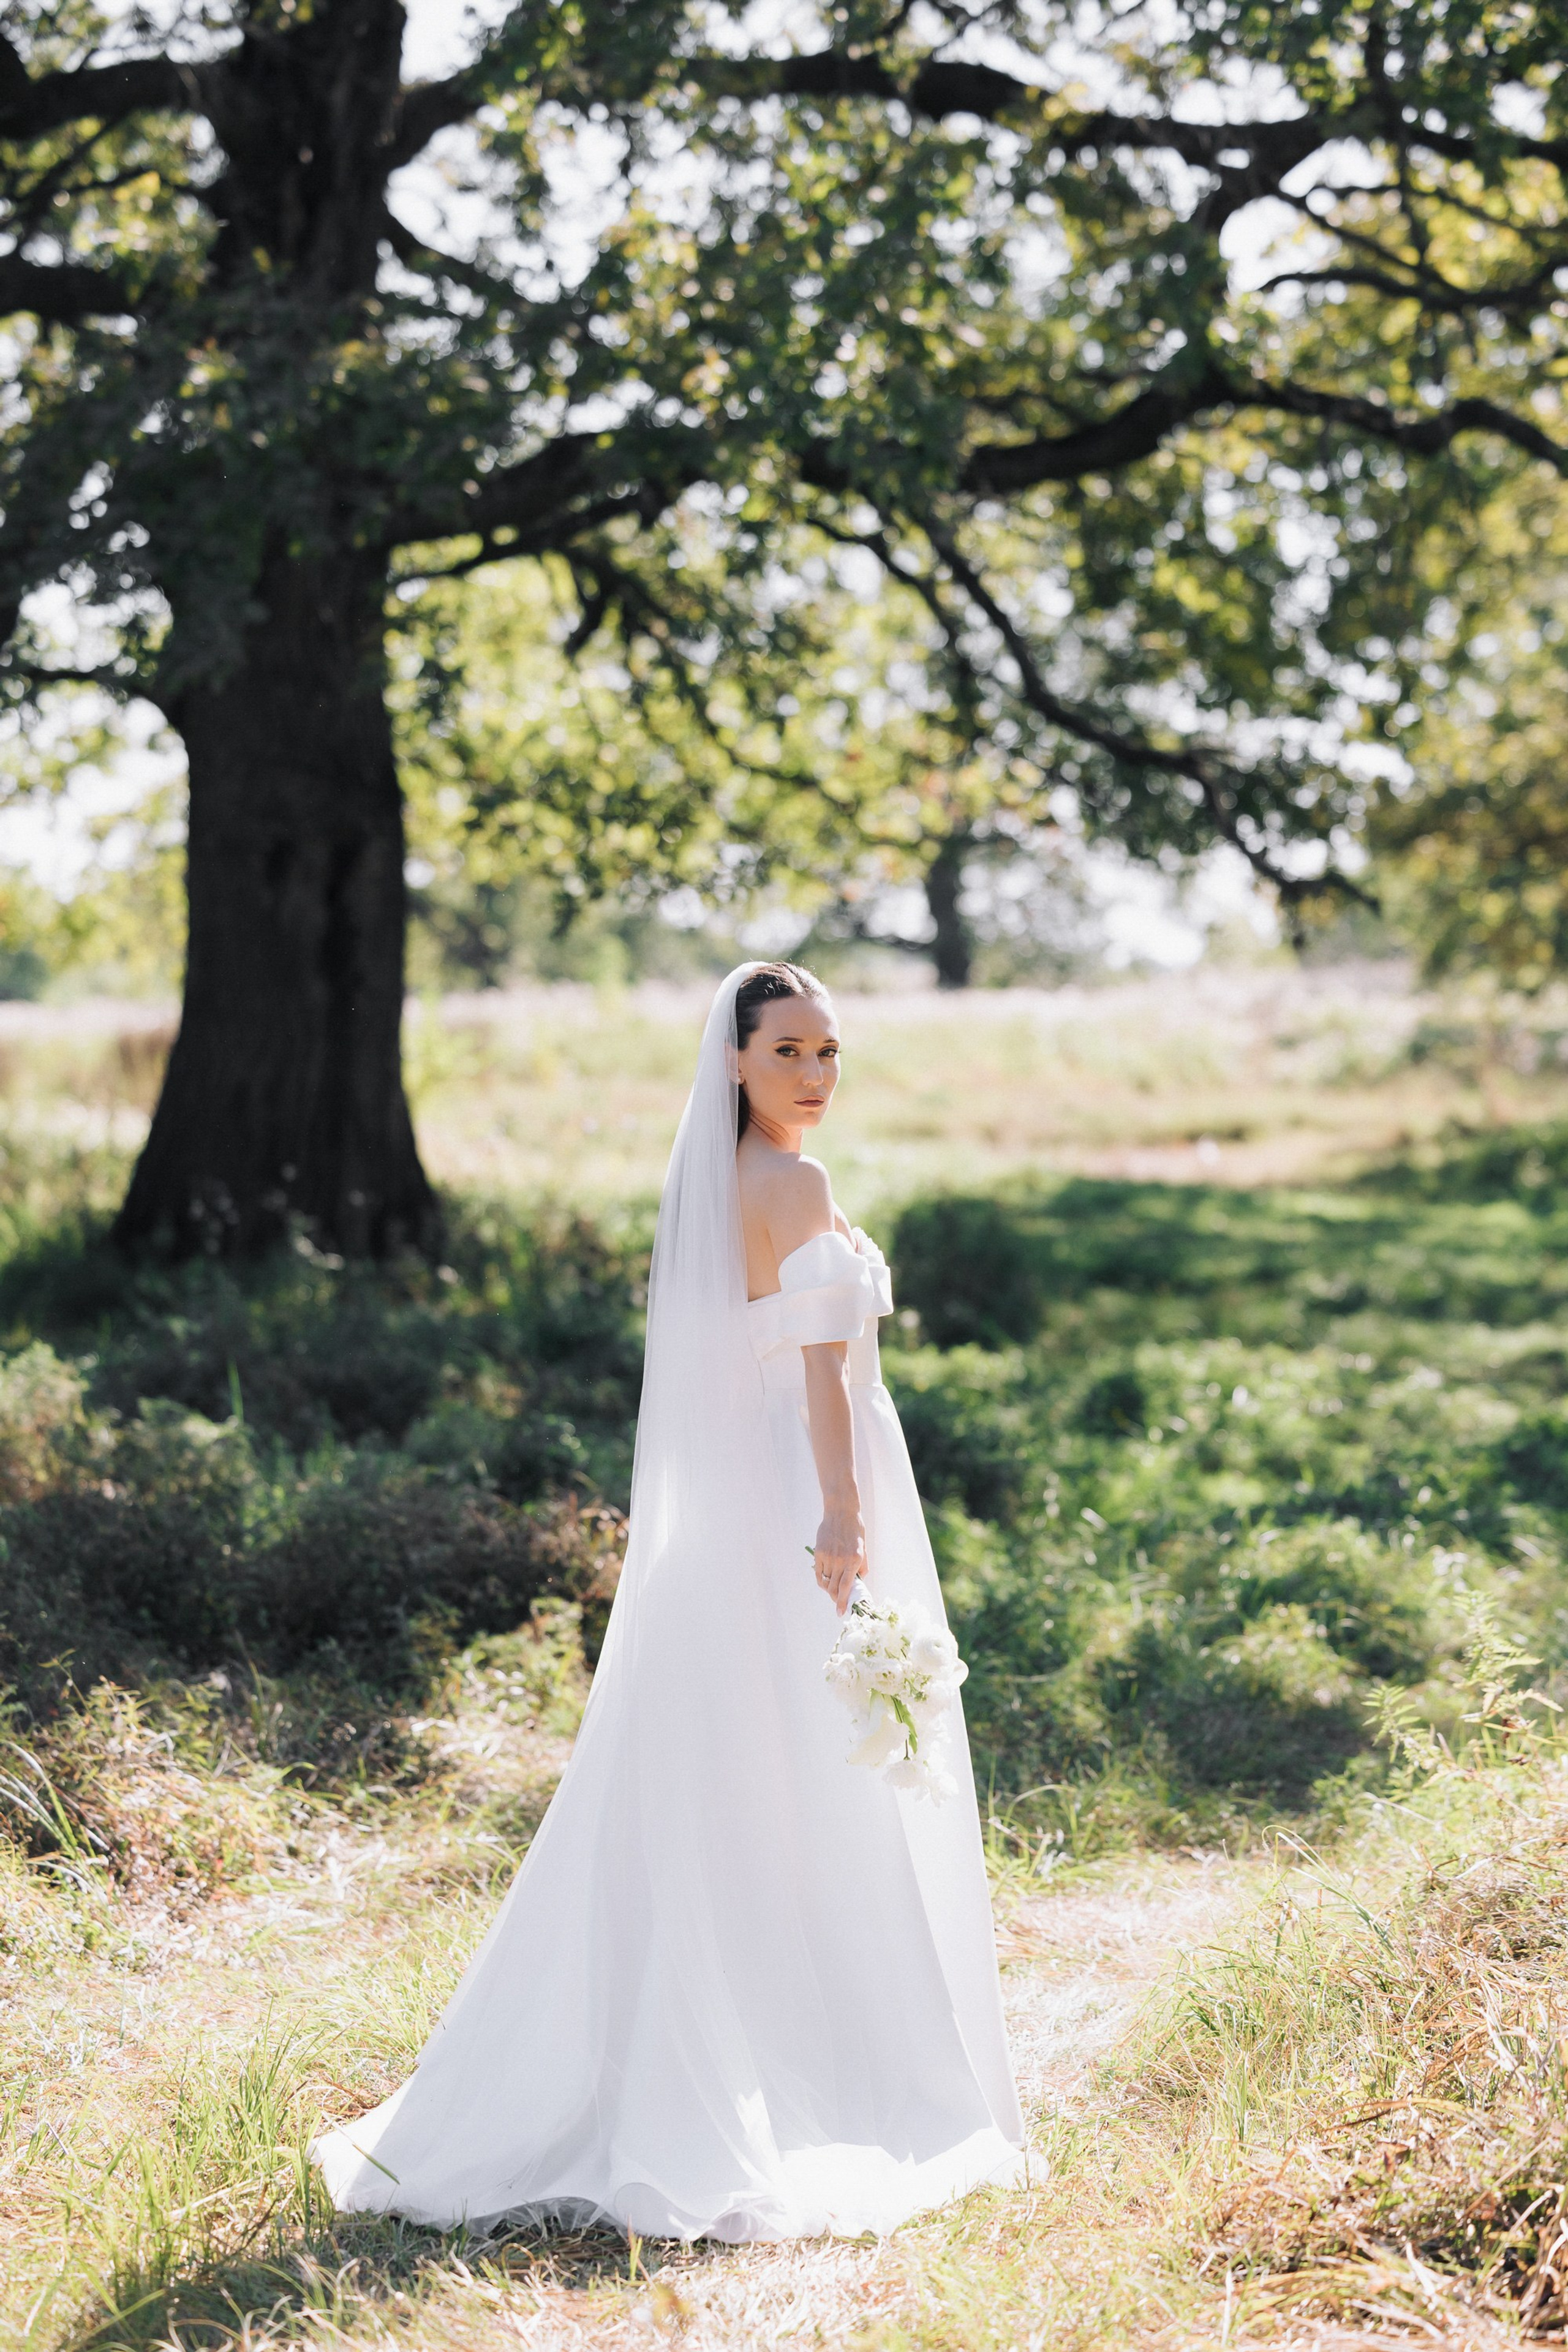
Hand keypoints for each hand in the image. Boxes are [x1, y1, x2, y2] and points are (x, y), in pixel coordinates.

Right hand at [812, 1498, 865, 1614]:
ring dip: (830, 1587)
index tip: (840, 1613)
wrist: (841, 1512)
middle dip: (836, 1598)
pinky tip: (826, 1579)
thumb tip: (858, 1581)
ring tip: (834, 1585)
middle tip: (838, 1601)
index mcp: (854, 1560)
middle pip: (835, 1588)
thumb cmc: (854, 1530)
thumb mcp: (863, 1548)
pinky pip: (819, 1573)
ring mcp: (828, 1556)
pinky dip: (822, 1579)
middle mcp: (841, 1560)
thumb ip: (861, 1566)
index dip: (843, 1602)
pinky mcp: (819, 1553)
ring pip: (826, 1581)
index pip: (846, 1587)